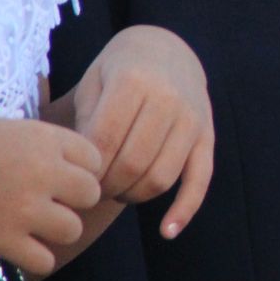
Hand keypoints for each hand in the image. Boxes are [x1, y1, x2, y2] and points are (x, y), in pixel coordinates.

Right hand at [0, 110, 101, 275]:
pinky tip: (19, 249)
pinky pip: (43, 260)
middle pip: (90, 194)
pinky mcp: (1, 238)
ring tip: (34, 227)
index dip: (80, 169)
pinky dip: (35, 259)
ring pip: (72, 230)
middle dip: (74, 200)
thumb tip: (57, 158)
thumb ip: (37, 142)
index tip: (62, 175)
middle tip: (50, 203)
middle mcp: (43, 171)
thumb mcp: (4, 125)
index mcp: (45, 138)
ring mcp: (24, 207)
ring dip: (56, 231)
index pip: (95, 158)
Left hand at [61, 26, 213, 239]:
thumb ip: (84, 125)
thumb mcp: (93, 84)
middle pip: (132, 165)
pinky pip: (200, 179)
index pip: (104, 144)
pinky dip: (185, 209)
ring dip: (133, 196)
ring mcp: (193, 118)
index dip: (84, 172)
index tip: (72, 179)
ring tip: (116, 191)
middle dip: (105, 187)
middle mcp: (168, 99)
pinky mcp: (208, 135)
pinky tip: (167, 232)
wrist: (166, 48)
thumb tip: (76, 176)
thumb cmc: (117, 72)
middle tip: (90, 190)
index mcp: (134, 82)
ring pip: (161, 177)